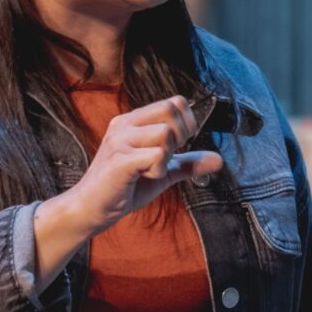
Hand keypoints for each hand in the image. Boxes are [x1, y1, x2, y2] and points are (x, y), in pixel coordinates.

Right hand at [31, 97, 222, 277]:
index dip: (187, 122)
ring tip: (148, 170)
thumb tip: (219, 160)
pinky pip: (156, 156)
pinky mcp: (119, 159)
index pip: (174, 102)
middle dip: (180, 136)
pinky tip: (141, 177)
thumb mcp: (162, 172)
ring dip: (166, 158)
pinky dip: (157, 171)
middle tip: (165, 157)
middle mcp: (125, 124)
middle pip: (171, 110)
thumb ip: (188, 163)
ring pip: (166, 134)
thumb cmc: (124, 187)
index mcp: (133, 121)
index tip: (180, 144)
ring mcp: (120, 140)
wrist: (92, 209)